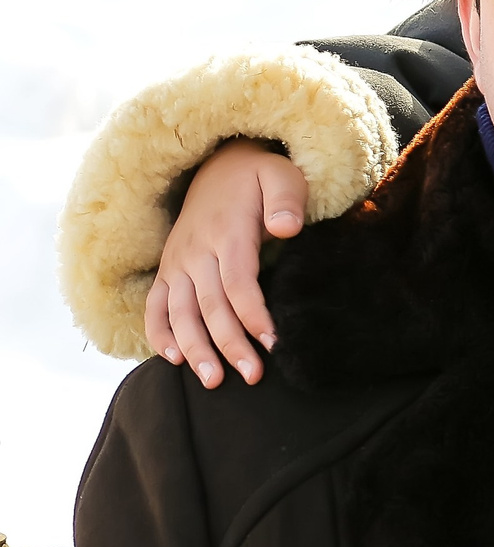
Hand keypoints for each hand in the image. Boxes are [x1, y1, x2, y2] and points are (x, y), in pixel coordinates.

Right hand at [145, 140, 305, 387]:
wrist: (220, 164)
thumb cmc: (260, 176)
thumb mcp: (282, 175)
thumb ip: (286, 200)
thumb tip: (286, 228)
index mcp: (227, 233)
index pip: (238, 283)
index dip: (253, 315)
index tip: (273, 343)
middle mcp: (196, 251)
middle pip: (210, 306)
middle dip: (230, 344)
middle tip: (252, 376)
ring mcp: (178, 261)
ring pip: (180, 312)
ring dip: (195, 349)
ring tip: (213, 381)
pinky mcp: (168, 268)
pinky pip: (155, 304)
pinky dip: (159, 332)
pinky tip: (173, 359)